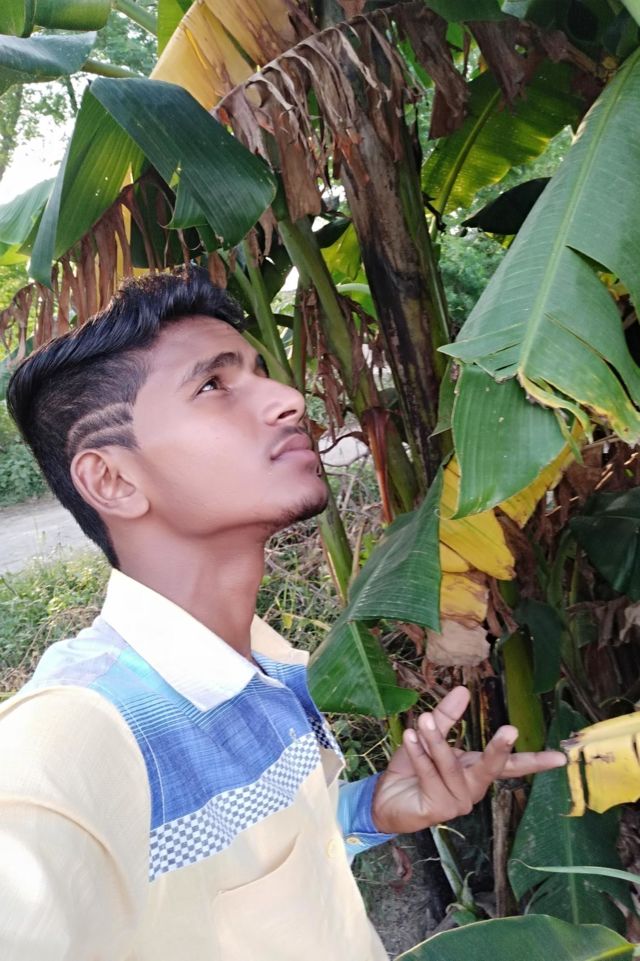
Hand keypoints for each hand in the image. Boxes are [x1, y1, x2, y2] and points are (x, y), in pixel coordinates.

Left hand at [371, 686, 565, 834]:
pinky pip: (429, 776)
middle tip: (511, 729)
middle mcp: (472, 790)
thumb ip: (446, 717)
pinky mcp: (437, 810)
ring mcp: (457, 803)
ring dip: (436, 742)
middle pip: (491, 769)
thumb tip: (463, 690)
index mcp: (476, 771)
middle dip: (500, 749)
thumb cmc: (412, 770)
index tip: (561, 757)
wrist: (385, 799)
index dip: (535, 762)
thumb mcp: (429, 737)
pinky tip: (410, 737)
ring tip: (424, 719)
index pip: (510, 767)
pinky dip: (418, 754)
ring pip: (451, 767)